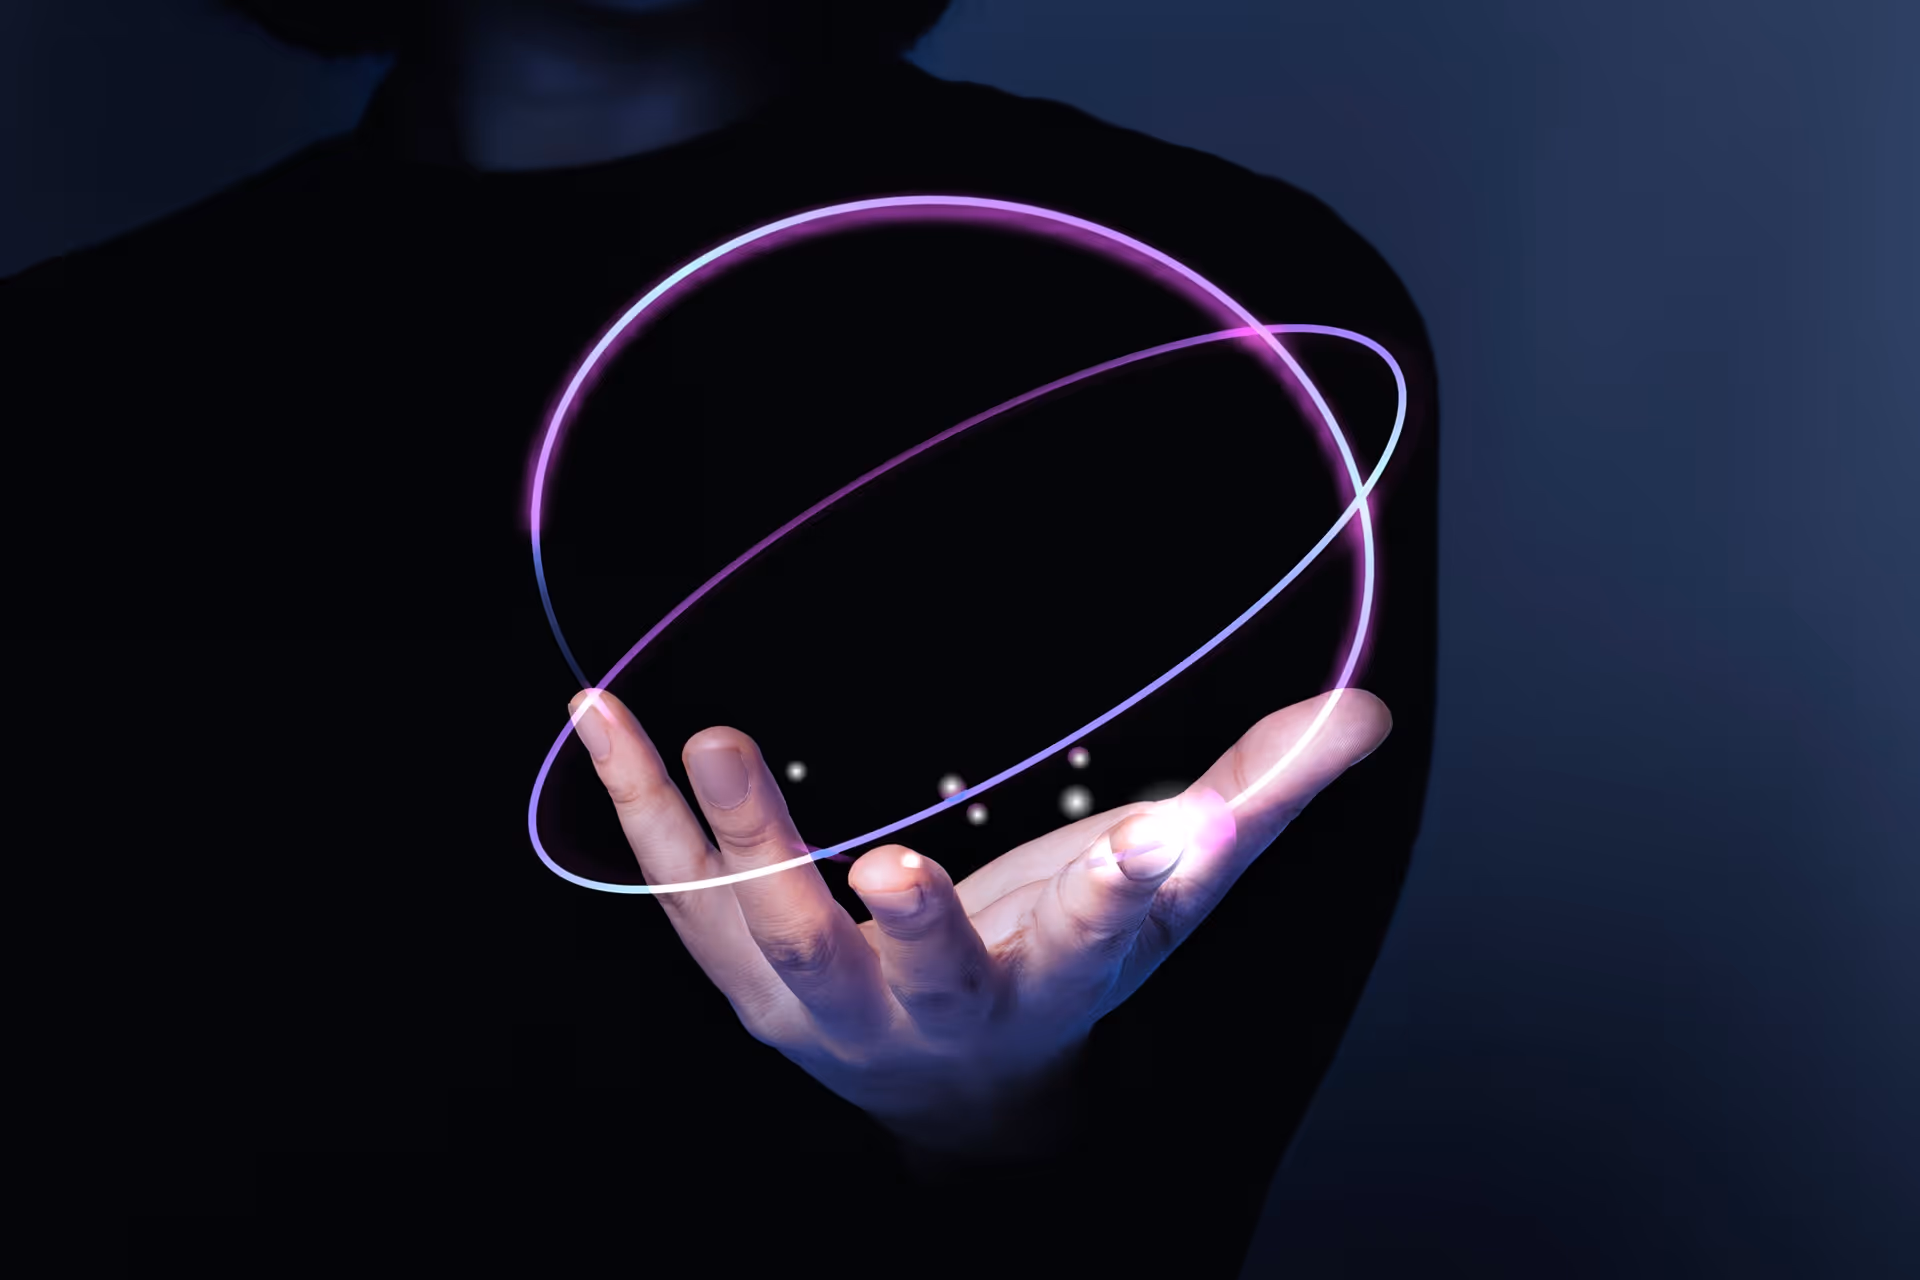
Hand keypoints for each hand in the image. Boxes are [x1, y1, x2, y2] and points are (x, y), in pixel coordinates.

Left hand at [564, 686, 1390, 1161]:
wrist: (957, 1088)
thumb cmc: (1068, 966)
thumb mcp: (1169, 898)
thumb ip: (1259, 800)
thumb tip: (1365, 712)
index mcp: (1056, 984)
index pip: (1104, 941)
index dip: (1134, 893)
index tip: (1176, 841)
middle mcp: (934, 1012)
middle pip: (921, 982)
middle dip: (913, 933)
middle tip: (897, 865)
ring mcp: (821, 1004)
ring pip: (774, 939)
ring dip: (745, 848)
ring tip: (717, 739)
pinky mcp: (738, 971)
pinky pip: (675, 894)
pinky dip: (638, 811)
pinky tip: (597, 713)